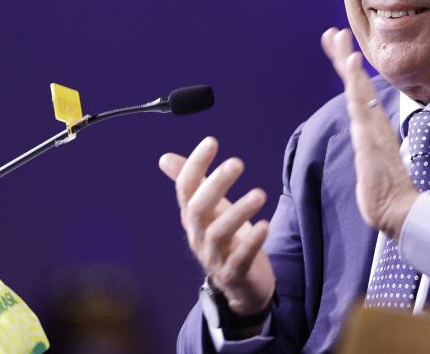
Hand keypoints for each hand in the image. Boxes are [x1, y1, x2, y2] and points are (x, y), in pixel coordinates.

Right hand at [159, 137, 275, 320]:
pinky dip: (251, 243)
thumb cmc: (226, 241)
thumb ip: (192, 185)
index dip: (195, 165)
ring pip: (218, 234)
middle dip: (216, 185)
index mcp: (193, 217)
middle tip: (237, 162)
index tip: (211, 141)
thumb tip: (164, 158)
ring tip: (260, 194)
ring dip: (239, 212)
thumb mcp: (211, 210)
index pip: (186, 189)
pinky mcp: (235, 274)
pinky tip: (265, 225)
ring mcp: (214, 257)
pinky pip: (240, 259)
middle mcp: (198, 236)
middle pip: (198, 209)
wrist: (241, 287)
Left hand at [320, 27, 418, 238]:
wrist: (399, 212)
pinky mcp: (371, 137)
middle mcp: (373, 125)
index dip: (349, 73)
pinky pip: (361, 104)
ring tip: (340, 40)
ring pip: (358, 89)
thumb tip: (368, 150)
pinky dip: (356, 82)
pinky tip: (351, 64)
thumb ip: (370, 154)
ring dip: (348, 64)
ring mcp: (373, 129)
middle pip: (356, 84)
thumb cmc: (386, 195)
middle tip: (334, 32)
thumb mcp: (373, 168)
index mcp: (373, 130)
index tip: (341, 49)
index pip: (358, 95)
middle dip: (344, 58)